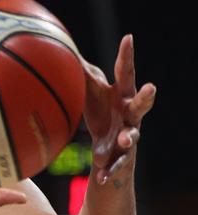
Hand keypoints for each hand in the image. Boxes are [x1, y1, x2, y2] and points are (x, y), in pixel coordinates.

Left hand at [83, 35, 155, 184]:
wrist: (108, 151)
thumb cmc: (101, 113)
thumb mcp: (90, 93)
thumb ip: (81, 74)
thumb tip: (64, 48)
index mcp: (122, 95)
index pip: (125, 72)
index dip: (127, 55)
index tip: (128, 38)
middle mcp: (130, 114)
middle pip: (142, 103)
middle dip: (145, 96)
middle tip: (150, 88)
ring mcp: (129, 136)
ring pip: (133, 135)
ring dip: (130, 137)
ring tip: (125, 139)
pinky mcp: (120, 157)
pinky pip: (116, 164)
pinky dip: (108, 170)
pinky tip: (101, 177)